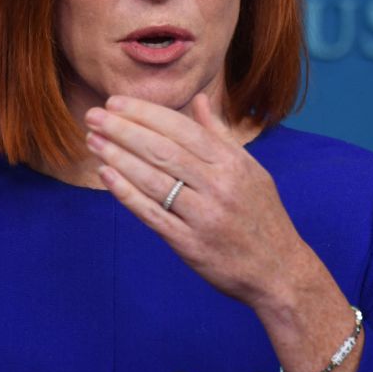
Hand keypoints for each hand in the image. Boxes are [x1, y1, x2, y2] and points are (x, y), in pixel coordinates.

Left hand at [84, 93, 307, 308]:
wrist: (279, 271)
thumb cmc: (262, 215)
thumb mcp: (251, 169)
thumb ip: (220, 134)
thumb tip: (200, 100)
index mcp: (232, 163)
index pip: (181, 129)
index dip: (145, 113)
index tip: (116, 103)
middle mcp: (218, 186)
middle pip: (162, 151)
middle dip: (123, 130)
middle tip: (93, 116)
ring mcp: (203, 216)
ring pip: (153, 180)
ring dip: (118, 157)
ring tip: (93, 141)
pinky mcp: (190, 244)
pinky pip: (152, 214)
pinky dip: (126, 194)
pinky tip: (107, 175)